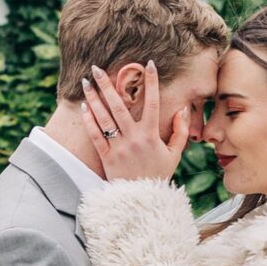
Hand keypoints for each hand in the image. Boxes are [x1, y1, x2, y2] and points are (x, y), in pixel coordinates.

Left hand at [82, 63, 188, 182]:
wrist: (143, 202)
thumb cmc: (158, 176)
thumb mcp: (174, 155)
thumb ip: (180, 132)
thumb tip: (182, 109)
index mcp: (152, 136)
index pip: (153, 103)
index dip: (151, 82)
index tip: (149, 63)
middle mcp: (134, 138)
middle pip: (119, 105)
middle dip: (107, 84)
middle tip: (97, 67)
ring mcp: (119, 148)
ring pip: (104, 118)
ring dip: (94, 98)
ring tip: (86, 82)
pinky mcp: (106, 157)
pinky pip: (96, 135)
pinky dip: (89, 120)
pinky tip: (84, 107)